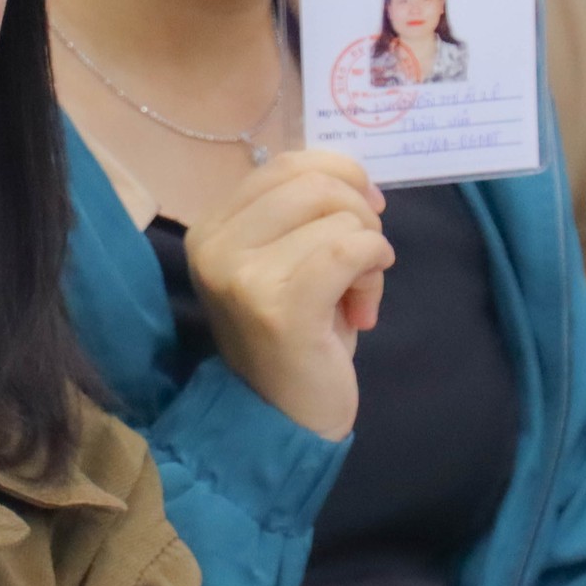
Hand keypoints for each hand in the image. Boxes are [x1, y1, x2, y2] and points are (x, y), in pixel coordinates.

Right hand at [183, 151, 391, 441]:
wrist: (282, 422)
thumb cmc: (297, 339)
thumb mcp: (290, 259)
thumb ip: (306, 212)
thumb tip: (356, 179)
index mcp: (212, 227)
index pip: (288, 163)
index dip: (342, 176)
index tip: (365, 217)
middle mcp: (214, 245)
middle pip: (315, 182)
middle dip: (360, 216)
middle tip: (363, 265)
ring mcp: (240, 275)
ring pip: (337, 215)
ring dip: (369, 251)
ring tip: (356, 297)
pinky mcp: (276, 307)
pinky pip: (348, 250)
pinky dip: (374, 268)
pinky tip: (363, 308)